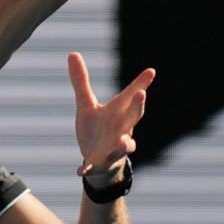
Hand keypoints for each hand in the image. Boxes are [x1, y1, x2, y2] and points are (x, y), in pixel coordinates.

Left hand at [67, 52, 153, 184]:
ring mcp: (113, 148)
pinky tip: (79, 171)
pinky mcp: (100, 163)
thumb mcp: (86, 105)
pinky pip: (94, 167)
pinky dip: (87, 169)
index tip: (151, 71)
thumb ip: (81, 82)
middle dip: (138, 107)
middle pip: (133, 117)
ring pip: (124, 146)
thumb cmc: (97, 130)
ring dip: (125, 144)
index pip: (130, 96)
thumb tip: (72, 53)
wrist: (98, 163)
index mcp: (117, 113)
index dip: (140, 84)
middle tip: (142, 94)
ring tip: (124, 142)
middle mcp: (120, 129)